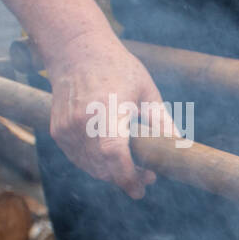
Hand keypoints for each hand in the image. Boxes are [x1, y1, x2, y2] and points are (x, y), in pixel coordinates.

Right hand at [45, 33, 163, 198]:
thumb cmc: (117, 67)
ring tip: (134, 168)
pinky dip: (95, 165)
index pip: (113, 154)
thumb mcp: (147, 91)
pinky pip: (78, 159)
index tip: (141, 188)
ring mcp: (66, 128)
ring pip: (90, 167)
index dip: (127, 176)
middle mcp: (81, 122)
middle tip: (148, 176)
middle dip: (125, 178)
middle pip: (103, 166)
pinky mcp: (57, 131)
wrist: (75, 50)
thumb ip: (162, 121)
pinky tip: (112, 160)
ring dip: (111, 174)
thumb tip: (181, 147)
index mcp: (106, 110)